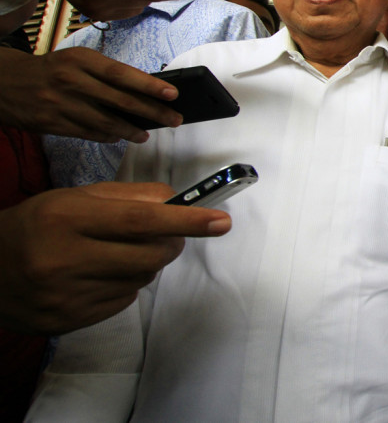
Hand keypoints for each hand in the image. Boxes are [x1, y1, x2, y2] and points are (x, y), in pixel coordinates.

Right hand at [0, 47, 182, 141]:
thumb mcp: (77, 60)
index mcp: (81, 60)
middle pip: (121, 100)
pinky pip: (88, 133)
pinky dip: (107, 136)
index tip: (172, 94)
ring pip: (106, 121)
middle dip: (152, 112)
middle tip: (174, 119)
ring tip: (146, 134)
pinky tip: (119, 137)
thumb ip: (106, 73)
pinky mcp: (52, 123)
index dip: (149, 86)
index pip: (122, 74)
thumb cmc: (51, 69)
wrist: (5, 82)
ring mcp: (61, 103)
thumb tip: (144, 91)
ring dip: (131, 130)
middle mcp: (72, 80)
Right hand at [0, 182, 231, 334]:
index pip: (140, 220)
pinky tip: (99, 274)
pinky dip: (125, 285)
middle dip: (170, 243)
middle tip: (165, 234)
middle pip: (149, 255)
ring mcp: (65, 295)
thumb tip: (179, 202)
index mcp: (67, 217)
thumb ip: (130, 196)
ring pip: (141, 280)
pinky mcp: (68, 321)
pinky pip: (123, 301)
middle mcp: (64, 258)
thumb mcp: (75, 198)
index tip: (221, 221)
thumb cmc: (38, 225)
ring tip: (117, 252)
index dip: (186, 221)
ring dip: (145, 264)